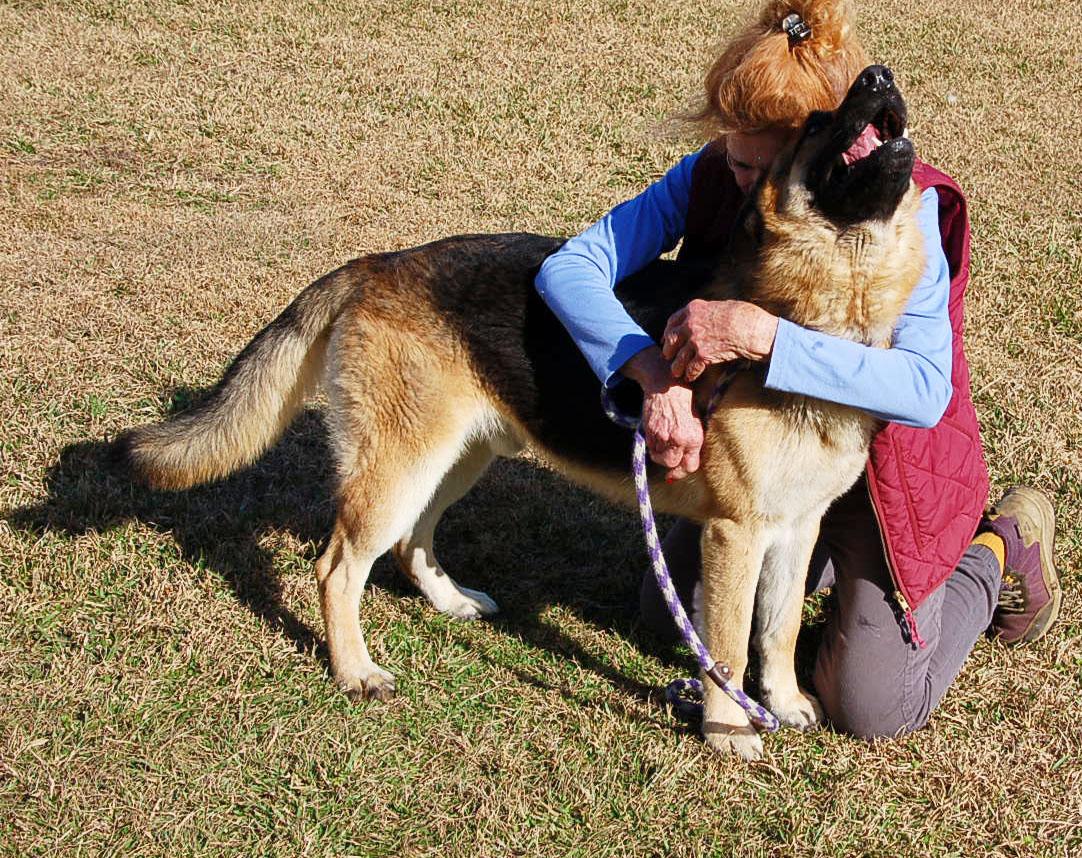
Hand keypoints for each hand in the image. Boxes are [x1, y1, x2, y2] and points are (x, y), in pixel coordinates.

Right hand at [620, 347, 702, 479]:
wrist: (666, 386)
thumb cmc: (684, 403)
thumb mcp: (694, 424)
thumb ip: (691, 446)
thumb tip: (683, 468)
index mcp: (694, 438)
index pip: (689, 466)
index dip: (682, 472)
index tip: (676, 474)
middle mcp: (679, 440)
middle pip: (671, 464)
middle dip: (670, 462)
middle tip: (670, 453)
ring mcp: (663, 436)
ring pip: (659, 458)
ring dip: (660, 453)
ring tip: (665, 439)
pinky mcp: (650, 432)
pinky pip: (650, 448)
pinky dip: (653, 445)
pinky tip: (658, 434)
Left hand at [662, 299, 778, 381]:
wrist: (751, 329)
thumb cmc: (743, 316)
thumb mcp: (721, 306)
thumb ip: (708, 312)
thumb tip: (708, 316)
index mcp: (693, 309)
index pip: (673, 321)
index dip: (668, 331)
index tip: (667, 338)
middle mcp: (690, 323)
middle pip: (672, 339)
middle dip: (668, 349)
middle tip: (667, 356)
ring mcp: (695, 340)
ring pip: (679, 357)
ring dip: (676, 366)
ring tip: (676, 372)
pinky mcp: (702, 355)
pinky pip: (692, 368)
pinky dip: (690, 374)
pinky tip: (690, 378)